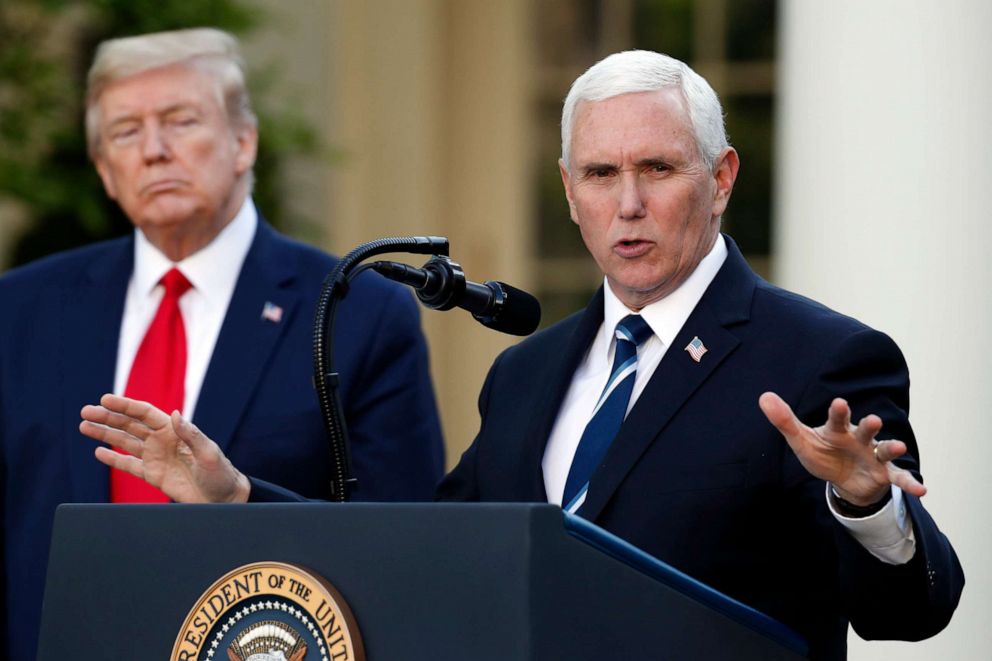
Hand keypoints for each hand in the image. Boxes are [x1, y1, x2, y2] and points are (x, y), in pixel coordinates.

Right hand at [80, 394, 249, 502]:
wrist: (223, 498)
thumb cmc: (220, 473)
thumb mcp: (209, 453)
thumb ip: (191, 434)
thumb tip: (176, 413)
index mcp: (174, 430)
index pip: (145, 413)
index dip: (125, 405)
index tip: (105, 398)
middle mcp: (162, 440)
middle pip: (130, 425)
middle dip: (107, 417)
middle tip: (85, 411)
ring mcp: (155, 457)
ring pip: (124, 442)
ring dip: (104, 434)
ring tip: (83, 426)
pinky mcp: (152, 475)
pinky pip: (129, 465)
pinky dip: (114, 459)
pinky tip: (98, 452)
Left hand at [758, 392, 925, 505]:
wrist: (842, 478)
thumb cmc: (822, 452)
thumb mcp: (801, 440)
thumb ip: (784, 421)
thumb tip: (764, 396)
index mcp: (838, 430)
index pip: (837, 419)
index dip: (839, 412)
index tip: (839, 403)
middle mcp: (859, 439)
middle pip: (865, 430)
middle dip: (869, 425)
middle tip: (873, 420)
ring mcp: (873, 455)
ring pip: (884, 449)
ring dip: (892, 447)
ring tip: (899, 446)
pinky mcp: (884, 474)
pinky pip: (899, 478)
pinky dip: (910, 483)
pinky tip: (922, 491)